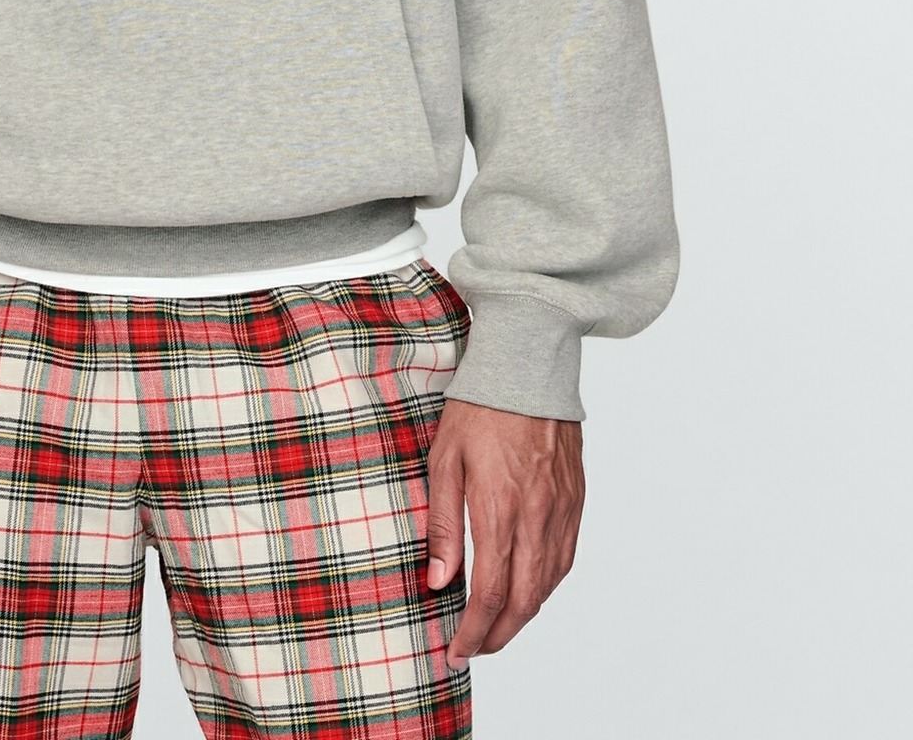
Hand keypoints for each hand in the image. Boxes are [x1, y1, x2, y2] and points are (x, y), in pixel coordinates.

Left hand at [424, 396, 584, 667]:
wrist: (528, 364)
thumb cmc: (478, 406)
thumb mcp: (444, 459)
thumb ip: (441, 523)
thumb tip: (439, 581)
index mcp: (499, 509)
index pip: (489, 594)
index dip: (472, 632)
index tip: (456, 651)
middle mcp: (536, 517)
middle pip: (523, 602)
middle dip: (498, 636)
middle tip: (474, 649)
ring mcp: (561, 510)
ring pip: (547, 586)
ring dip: (522, 616)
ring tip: (496, 626)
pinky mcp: (575, 500)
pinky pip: (565, 559)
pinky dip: (545, 586)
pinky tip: (528, 589)